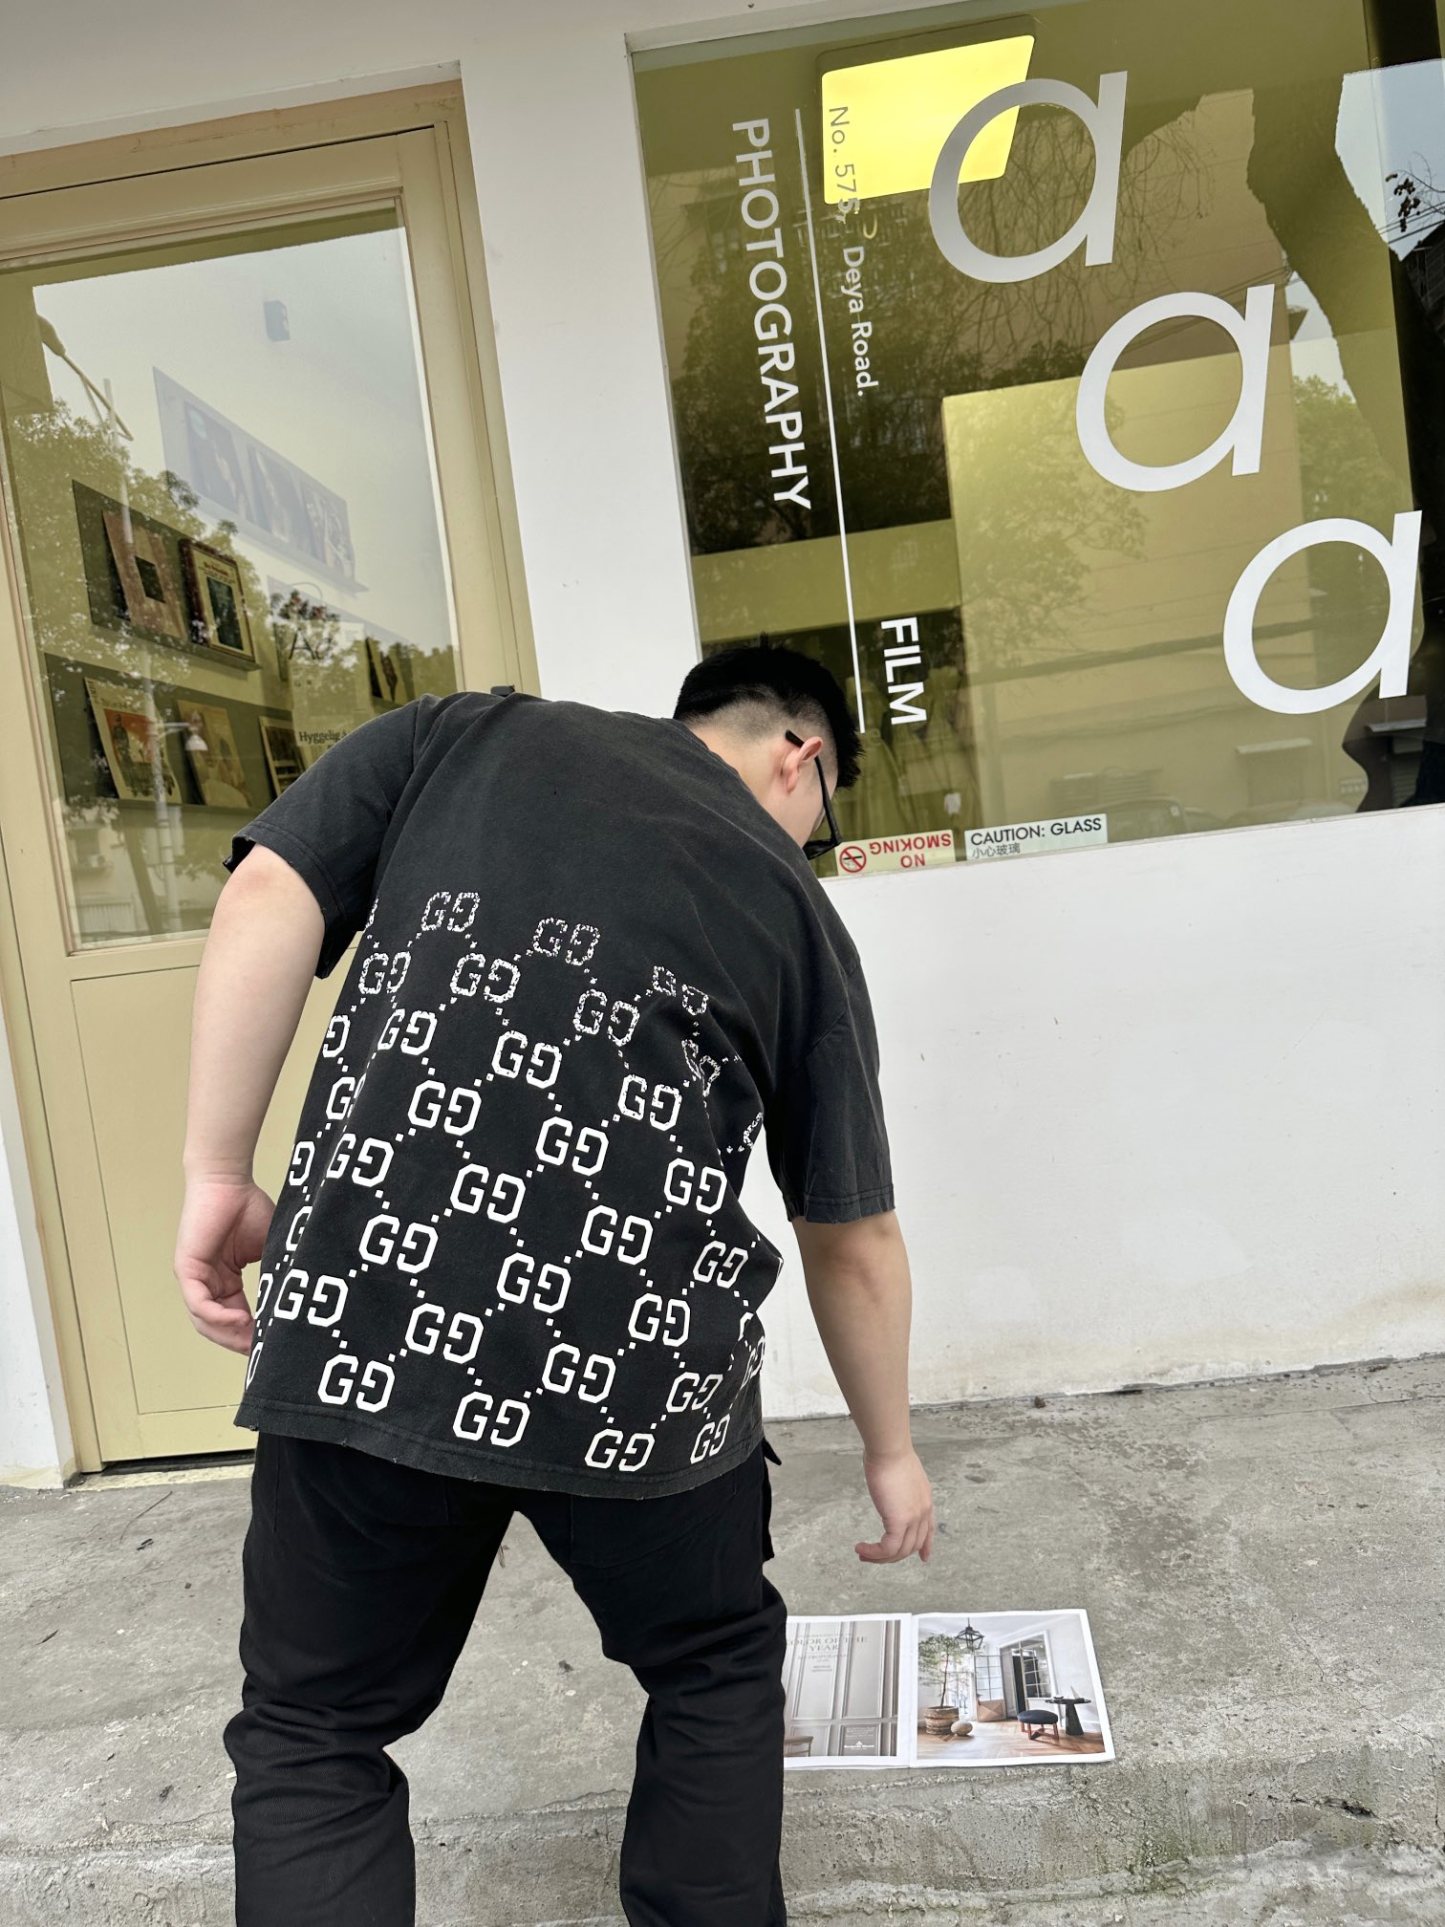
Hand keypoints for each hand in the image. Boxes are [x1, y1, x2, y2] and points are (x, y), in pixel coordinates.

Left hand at [173, 1173, 274, 1353]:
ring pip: (206, 1322)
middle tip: (265, 1354)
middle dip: (241, 1343)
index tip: (275, 1346)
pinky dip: (218, 1317)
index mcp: (223, 1282)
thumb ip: (277, 1274)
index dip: (252, 1335)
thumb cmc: (248, 1207)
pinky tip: (240, 1322)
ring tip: (254, 1343)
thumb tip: (295, 1303)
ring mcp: (194, 1278)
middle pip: (218, 1328)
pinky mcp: (187, 1269)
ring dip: (230, 1336)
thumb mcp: (270, 1249)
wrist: (230, 1180)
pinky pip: (200, 1304)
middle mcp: (206, 1284)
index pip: (235, 1319)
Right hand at [855, 1445, 934, 1562]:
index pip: (929, 1530)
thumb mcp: (901, 1473)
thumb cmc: (889, 1453)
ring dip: (879, 1557)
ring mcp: (913, 1517)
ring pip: (899, 1551)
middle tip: (871, 1556)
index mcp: (925, 1500)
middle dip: (892, 1556)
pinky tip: (861, 1548)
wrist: (889, 1448)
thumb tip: (891, 1490)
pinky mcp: (899, 1520)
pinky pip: (887, 1548)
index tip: (923, 1557)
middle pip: (911, 1546)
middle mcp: (923, 1512)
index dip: (926, 1546)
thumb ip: (900, 1487)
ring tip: (862, 1554)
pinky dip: (873, 1552)